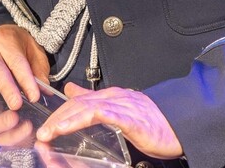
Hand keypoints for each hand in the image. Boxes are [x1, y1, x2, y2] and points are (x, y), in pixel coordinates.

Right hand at [0, 24, 49, 109]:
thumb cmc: (21, 47)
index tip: (34, 97)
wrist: (2, 33)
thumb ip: (39, 70)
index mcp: (8, 41)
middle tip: (15, 105)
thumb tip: (45, 90)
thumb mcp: (34, 52)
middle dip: (7, 88)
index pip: (18, 62)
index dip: (26, 80)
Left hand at [36, 83, 182, 158]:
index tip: (46, 125)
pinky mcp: (129, 118)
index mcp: (113, 96)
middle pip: (78, 103)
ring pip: (85, 107)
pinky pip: (101, 114)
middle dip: (57, 117)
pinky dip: (81, 119)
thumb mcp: (123, 110)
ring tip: (48, 133)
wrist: (183, 123)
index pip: (79, 100)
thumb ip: (98, 101)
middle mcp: (114, 97)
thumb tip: (74, 92)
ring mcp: (122, 105)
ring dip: (63, 120)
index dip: (60, 111)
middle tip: (41, 132)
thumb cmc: (156, 121)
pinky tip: (67, 128)